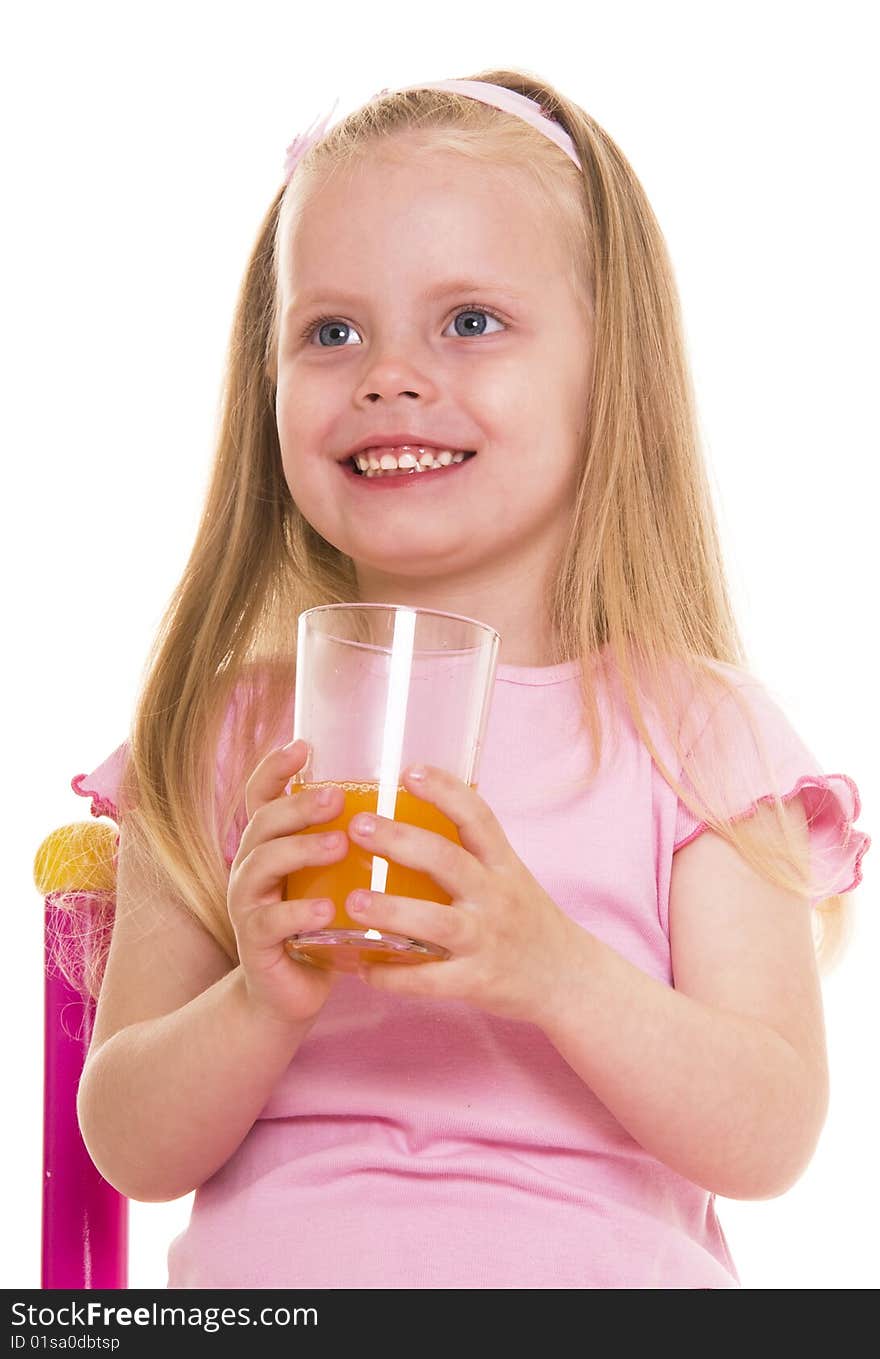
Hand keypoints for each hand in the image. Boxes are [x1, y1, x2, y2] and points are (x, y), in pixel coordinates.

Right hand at [227, 739, 348, 1026]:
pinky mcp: (255, 945)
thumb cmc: (322, 927)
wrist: (291, 994)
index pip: (261, 795)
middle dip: (297, 806)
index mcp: (271, 845)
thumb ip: (352, 843)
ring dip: (300, 850)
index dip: (275, 768)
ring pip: (260, 865)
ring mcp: (248, 905)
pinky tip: (327, 910)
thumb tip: (408, 800)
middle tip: (336, 800)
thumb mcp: (333, 879)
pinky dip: (299, 914)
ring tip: (338, 845)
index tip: (304, 746)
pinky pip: (270, 923)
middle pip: (262, 823)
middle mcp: (251, 867)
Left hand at [347, 765, 580, 1025]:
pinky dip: (394, 976)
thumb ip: (469, 853)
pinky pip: (430, 980)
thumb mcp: (509, 877)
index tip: (409, 770)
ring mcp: (486, 940)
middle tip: (358, 827)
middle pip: (448, 861)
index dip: (445, 791)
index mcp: (503, 864)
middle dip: (400, 841)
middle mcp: (496, 896)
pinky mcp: (476, 981)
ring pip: (437, 921)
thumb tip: (407, 820)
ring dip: (391, 910)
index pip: (477, 817)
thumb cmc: (526, 920)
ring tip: (352, 902)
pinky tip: (363, 968)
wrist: (568, 978)